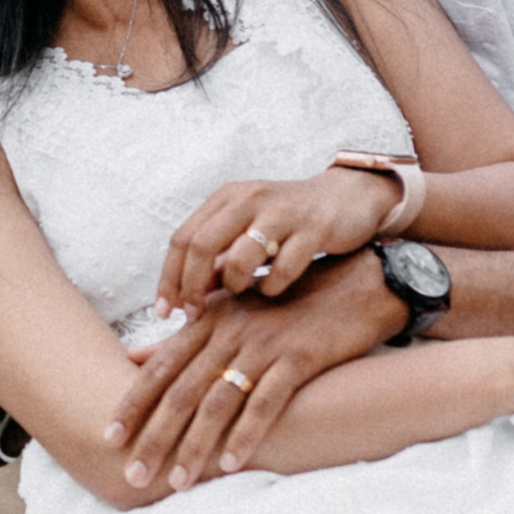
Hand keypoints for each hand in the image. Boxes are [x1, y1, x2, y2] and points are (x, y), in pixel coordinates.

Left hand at [105, 252, 399, 490]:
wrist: (356, 286)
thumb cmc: (288, 303)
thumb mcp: (230, 311)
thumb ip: (183, 338)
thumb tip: (132, 358)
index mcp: (209, 320)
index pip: (159, 367)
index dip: (132, 404)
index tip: (107, 438)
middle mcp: (230, 331)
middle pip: (181, 391)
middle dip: (154, 437)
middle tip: (132, 474)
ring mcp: (264, 345)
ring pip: (218, 402)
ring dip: (194, 447)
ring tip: (176, 483)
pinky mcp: (298, 358)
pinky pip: (266, 402)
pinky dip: (247, 435)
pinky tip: (230, 465)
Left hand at [157, 166, 401, 311]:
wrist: (350, 198)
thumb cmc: (289, 224)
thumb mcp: (247, 232)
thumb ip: (217, 259)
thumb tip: (184, 296)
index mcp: (227, 198)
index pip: (183, 238)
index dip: (169, 277)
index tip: (164, 311)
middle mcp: (249, 199)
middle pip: (201, 245)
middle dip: (191, 287)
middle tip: (193, 315)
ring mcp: (282, 212)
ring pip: (240, 256)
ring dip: (234, 285)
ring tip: (242, 293)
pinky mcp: (314, 228)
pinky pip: (284, 267)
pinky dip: (273, 286)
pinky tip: (274, 290)